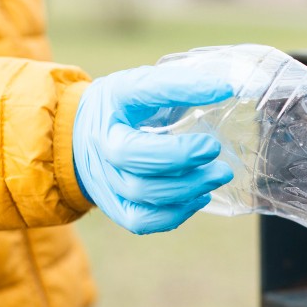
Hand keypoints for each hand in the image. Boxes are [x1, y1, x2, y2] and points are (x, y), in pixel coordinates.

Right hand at [73, 66, 233, 233]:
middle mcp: (100, 139)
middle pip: (130, 154)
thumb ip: (179, 86)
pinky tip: (198, 197)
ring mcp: (102, 176)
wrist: (80, 138)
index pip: (145, 89)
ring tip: (218, 175)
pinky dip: (175, 213)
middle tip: (215, 148)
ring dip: (187, 186)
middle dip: (181, 155)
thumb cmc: (126, 110)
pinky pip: (141, 220)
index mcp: (113, 98)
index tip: (224, 90)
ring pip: (140, 192)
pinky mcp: (111, 205)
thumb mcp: (147, 86)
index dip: (184, 89)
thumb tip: (226, 89)